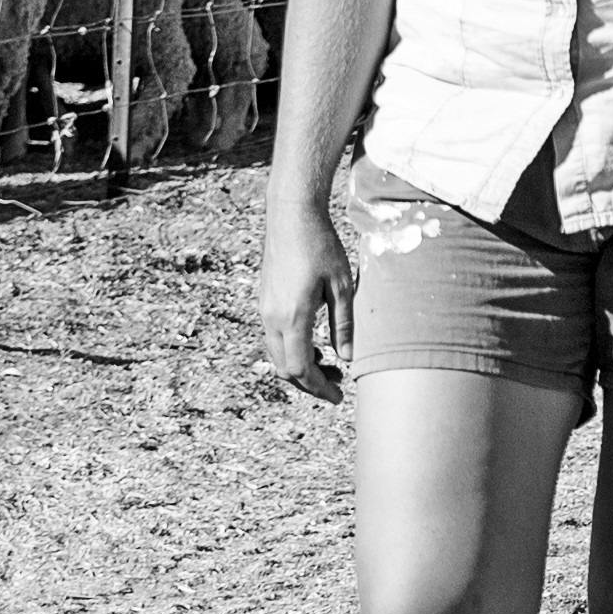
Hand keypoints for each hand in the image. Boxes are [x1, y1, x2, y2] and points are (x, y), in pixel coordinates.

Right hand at [259, 185, 351, 402]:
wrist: (291, 216)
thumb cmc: (321, 246)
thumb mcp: (341, 285)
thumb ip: (345, 324)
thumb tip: (348, 358)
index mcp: (292, 317)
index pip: (301, 369)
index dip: (319, 388)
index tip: (338, 397)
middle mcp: (271, 318)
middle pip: (285, 368)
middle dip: (310, 383)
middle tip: (338, 385)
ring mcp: (264, 310)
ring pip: (277, 355)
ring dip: (301, 367)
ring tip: (331, 365)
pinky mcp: (264, 302)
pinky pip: (274, 339)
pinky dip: (293, 351)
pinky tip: (315, 345)